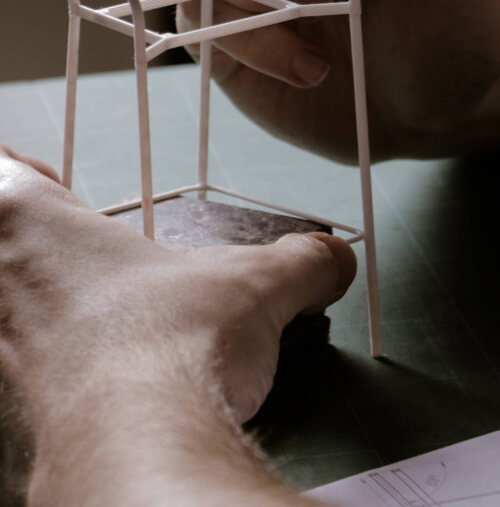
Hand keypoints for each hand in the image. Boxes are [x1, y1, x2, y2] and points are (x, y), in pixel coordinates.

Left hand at [0, 145, 354, 438]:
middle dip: (25, 246)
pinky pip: (9, 391)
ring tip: (85, 325)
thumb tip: (336, 261)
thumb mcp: (259, 286)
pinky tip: (91, 394)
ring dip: (30, 315)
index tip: (48, 181)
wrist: (136, 459)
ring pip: (0, 320)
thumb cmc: (172, 351)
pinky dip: (36, 383)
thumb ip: (305, 262)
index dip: (18, 170)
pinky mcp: (3, 428)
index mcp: (34, 227)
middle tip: (70, 255)